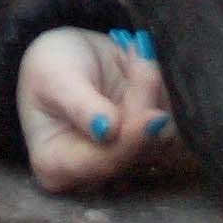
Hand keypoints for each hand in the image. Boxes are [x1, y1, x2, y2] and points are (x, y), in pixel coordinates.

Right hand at [15, 23, 180, 192]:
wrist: (67, 57)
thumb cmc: (49, 67)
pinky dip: (164, 94)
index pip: (100, 163)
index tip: (154, 116)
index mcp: (55, 165)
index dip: (130, 142)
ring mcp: (125, 163)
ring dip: (156, 91)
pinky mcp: (149, 149)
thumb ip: (80, 105)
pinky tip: (141, 67)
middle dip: (143, 99)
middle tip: (138, 49)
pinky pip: (173, 129)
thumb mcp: (54, 75)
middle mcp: (92, 173)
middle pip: (136, 151)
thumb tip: (108, 132)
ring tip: (134, 53)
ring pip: (160, 140)